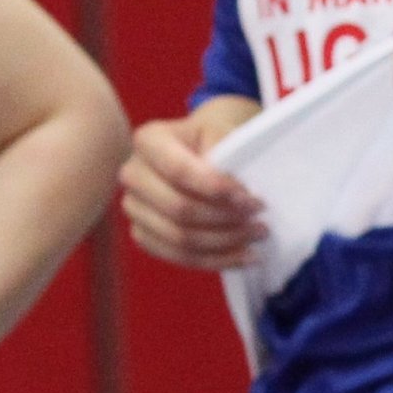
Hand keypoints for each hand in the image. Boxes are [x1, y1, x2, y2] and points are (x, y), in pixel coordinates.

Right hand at [119, 105, 263, 268]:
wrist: (200, 152)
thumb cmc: (213, 142)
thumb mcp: (222, 133)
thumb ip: (226, 155)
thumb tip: (237, 194)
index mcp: (148, 141)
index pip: (180, 172)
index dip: (218, 190)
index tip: (252, 200)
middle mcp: (132, 174)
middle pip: (178, 210)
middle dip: (225, 220)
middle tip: (260, 222)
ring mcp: (134, 207)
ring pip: (179, 238)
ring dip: (225, 243)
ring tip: (257, 237)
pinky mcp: (143, 234)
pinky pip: (178, 257)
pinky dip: (215, 260)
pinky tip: (243, 256)